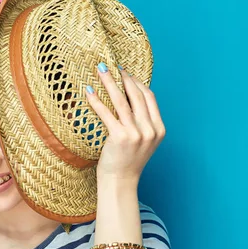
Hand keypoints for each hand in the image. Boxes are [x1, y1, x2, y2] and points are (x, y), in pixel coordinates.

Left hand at [85, 63, 165, 182]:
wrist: (121, 182)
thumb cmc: (128, 161)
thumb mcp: (143, 141)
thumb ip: (143, 122)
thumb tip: (130, 97)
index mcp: (159, 129)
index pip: (149, 97)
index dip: (137, 82)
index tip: (125, 72)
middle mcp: (150, 130)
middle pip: (136, 95)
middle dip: (123, 78)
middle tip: (110, 66)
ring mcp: (136, 134)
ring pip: (121, 101)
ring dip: (109, 82)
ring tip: (100, 71)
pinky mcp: (120, 137)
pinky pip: (106, 113)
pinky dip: (96, 100)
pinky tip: (88, 91)